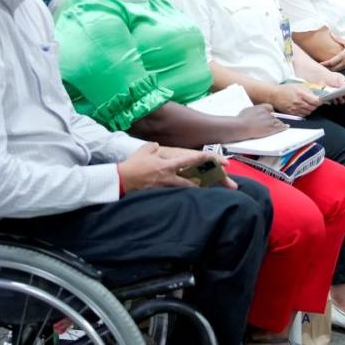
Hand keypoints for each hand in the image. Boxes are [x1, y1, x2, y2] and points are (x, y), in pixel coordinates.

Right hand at [118, 144, 235, 191]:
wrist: (121, 180)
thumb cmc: (133, 164)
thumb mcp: (146, 150)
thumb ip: (155, 147)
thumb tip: (158, 147)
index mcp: (168, 164)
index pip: (191, 160)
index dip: (206, 159)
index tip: (219, 160)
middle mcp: (170, 177)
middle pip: (194, 180)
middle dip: (209, 181)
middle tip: (223, 182)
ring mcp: (166, 187)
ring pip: (187, 189)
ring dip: (199, 189)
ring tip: (212, 191)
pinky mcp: (161, 194)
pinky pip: (176, 195)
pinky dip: (184, 195)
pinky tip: (192, 198)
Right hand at [237, 104, 287, 138]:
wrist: (242, 126)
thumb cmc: (242, 119)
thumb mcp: (248, 110)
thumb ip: (255, 110)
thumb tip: (255, 111)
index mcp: (262, 107)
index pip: (270, 108)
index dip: (270, 112)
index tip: (270, 114)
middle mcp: (268, 113)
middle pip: (274, 115)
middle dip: (273, 118)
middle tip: (271, 123)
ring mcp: (270, 121)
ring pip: (278, 121)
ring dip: (279, 123)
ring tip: (281, 125)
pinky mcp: (271, 128)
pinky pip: (280, 127)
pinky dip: (284, 127)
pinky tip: (286, 127)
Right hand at [270, 84, 320, 116]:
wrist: (274, 95)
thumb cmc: (286, 89)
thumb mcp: (298, 85)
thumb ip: (309, 89)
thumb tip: (318, 92)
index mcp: (301, 94)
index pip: (316, 101)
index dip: (320, 101)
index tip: (320, 100)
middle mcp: (298, 102)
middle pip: (313, 107)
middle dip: (315, 105)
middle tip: (313, 102)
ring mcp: (295, 109)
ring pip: (309, 112)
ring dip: (310, 109)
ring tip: (307, 104)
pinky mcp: (292, 114)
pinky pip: (303, 115)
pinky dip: (304, 112)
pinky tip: (302, 108)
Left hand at [319, 33, 344, 70]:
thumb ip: (338, 39)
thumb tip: (331, 33)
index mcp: (343, 55)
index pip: (332, 62)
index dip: (325, 64)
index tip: (319, 64)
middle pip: (333, 69)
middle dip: (326, 69)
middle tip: (319, 69)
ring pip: (337, 71)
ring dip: (331, 71)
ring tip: (324, 71)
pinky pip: (342, 71)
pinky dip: (336, 71)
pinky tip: (332, 71)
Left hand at [320, 71, 344, 104]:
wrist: (323, 79)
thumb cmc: (333, 78)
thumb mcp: (340, 78)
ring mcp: (339, 97)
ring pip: (343, 101)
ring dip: (341, 99)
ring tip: (339, 96)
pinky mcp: (333, 100)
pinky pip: (335, 102)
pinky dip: (335, 101)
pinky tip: (333, 98)